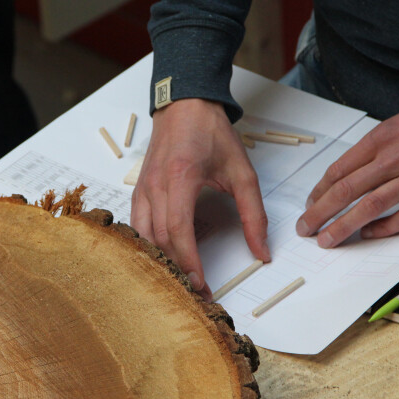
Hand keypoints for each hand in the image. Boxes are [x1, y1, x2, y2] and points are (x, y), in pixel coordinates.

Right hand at [131, 99, 269, 300]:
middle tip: (195, 293)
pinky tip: (161, 258)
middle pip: (159, 239)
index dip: (188, 261)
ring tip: (179, 279)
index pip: (178, 229)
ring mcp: (142, 187)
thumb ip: (253, 214)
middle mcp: (155, 184)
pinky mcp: (138, 190)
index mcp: (181, 177)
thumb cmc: (212, 134)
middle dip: (176, 269)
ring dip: (159, 260)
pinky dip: (147, 246)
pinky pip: (136, 225)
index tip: (201, 284)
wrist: (185, 105)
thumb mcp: (242, 172)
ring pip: (142, 235)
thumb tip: (262, 252)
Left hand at [296, 90, 398, 246]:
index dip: (319, 192)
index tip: (310, 205)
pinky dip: (385, 228)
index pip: (339, 170)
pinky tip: (368, 235)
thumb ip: (373, 149)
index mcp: (381, 138)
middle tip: (305, 229)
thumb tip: (348, 174)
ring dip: (344, 226)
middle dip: (320, 213)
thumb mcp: (397, 123)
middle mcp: (395, 158)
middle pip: (347, 191)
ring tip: (327, 240)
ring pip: (371, 207)